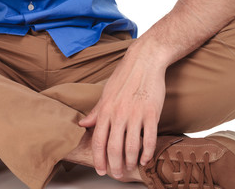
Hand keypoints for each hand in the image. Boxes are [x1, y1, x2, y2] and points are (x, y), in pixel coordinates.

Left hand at [79, 45, 165, 178]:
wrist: (144, 60)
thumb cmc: (125, 76)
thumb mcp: (106, 92)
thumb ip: (96, 111)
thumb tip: (83, 124)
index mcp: (106, 109)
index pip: (99, 140)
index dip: (99, 158)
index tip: (100, 170)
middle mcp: (119, 113)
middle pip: (114, 148)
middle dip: (115, 165)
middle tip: (117, 174)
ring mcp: (136, 114)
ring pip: (132, 147)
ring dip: (131, 161)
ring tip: (131, 167)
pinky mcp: (152, 113)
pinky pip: (149, 139)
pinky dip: (147, 153)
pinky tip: (145, 158)